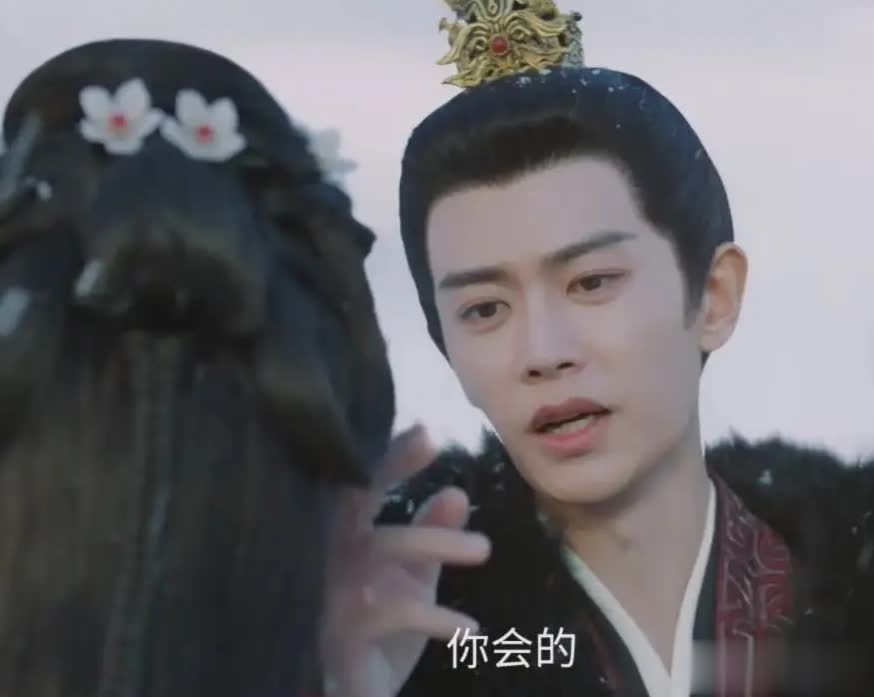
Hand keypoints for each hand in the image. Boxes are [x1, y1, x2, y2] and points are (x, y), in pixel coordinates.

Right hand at [321, 425, 490, 696]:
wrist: (351, 692)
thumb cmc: (378, 627)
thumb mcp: (411, 579)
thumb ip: (430, 536)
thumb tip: (456, 492)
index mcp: (348, 538)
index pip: (361, 485)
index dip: (389, 456)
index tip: (425, 432)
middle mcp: (331, 556)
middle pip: (353, 499)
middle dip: (389, 465)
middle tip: (431, 439)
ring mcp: (332, 592)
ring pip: (380, 547)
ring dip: (435, 541)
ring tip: (484, 550)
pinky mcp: (342, 634)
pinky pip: (391, 611)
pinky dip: (439, 616)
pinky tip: (471, 630)